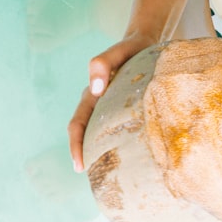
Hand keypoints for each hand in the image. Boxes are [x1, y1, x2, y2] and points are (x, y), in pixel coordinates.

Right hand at [68, 32, 156, 171]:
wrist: (145, 42)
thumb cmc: (131, 49)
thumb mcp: (118, 51)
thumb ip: (102, 64)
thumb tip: (96, 89)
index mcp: (92, 95)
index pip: (78, 124)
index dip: (76, 145)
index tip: (80, 166)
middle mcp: (98, 103)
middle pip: (86, 134)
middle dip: (86, 156)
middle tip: (94, 178)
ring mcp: (111, 107)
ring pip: (101, 134)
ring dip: (101, 153)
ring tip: (111, 175)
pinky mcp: (125, 109)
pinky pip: (117, 130)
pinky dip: (118, 145)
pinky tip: (131, 157)